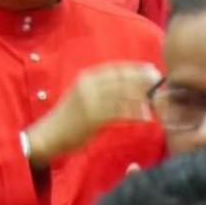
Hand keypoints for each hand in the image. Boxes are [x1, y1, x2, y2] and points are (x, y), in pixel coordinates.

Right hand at [28, 63, 161, 164]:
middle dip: (143, 80)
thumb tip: (126, 88)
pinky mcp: (92, 117)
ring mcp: (90, 100)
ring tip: (157, 101)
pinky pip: (118, 112)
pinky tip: (146, 116)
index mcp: (87, 78)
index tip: (151, 69)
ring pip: (123, 95)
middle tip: (159, 83)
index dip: (135, 68)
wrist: (46, 136)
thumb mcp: (83, 96)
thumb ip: (101, 90)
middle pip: (122, 79)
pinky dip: (134, 113)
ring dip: (142, 97)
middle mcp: (89, 85)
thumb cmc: (67, 119)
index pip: (116, 69)